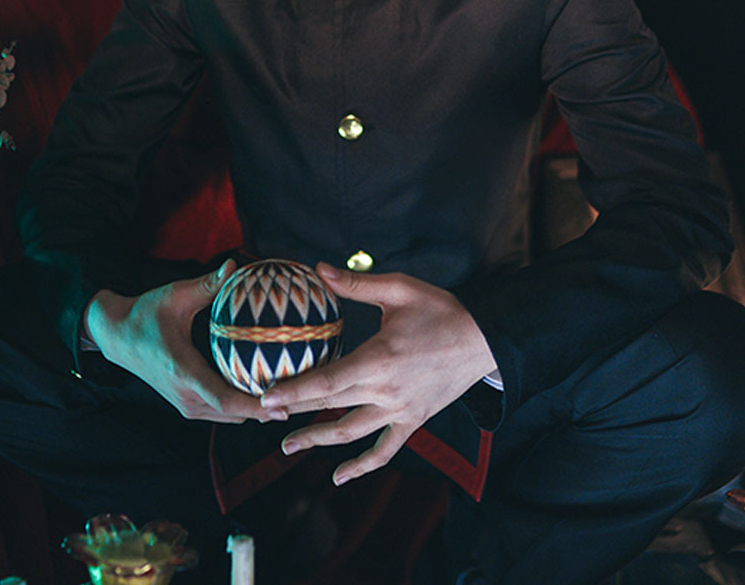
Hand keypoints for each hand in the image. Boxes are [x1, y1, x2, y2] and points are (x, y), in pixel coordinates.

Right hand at [86, 259, 279, 423]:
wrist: (115, 336)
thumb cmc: (145, 313)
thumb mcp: (175, 295)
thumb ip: (207, 285)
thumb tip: (235, 266)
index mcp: (183, 372)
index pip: (225, 399)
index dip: (257, 405)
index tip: (285, 403)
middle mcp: (185, 396)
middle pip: (234, 413)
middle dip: (268, 408)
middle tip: (302, 397)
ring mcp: (185, 404)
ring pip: (229, 415)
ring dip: (257, 409)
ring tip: (290, 395)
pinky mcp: (186, 403)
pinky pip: (221, 410)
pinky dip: (243, 404)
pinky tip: (265, 387)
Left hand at [259, 262, 495, 483]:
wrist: (483, 339)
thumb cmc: (439, 309)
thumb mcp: (398, 289)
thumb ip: (355, 284)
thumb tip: (318, 269)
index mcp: (378, 359)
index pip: (326, 382)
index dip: (292, 391)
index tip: (264, 397)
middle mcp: (386, 391)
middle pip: (329, 407)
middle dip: (293, 412)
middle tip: (261, 415)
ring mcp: (400, 410)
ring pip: (350, 433)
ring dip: (317, 441)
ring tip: (288, 446)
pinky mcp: (413, 420)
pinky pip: (384, 449)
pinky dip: (362, 466)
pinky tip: (339, 475)